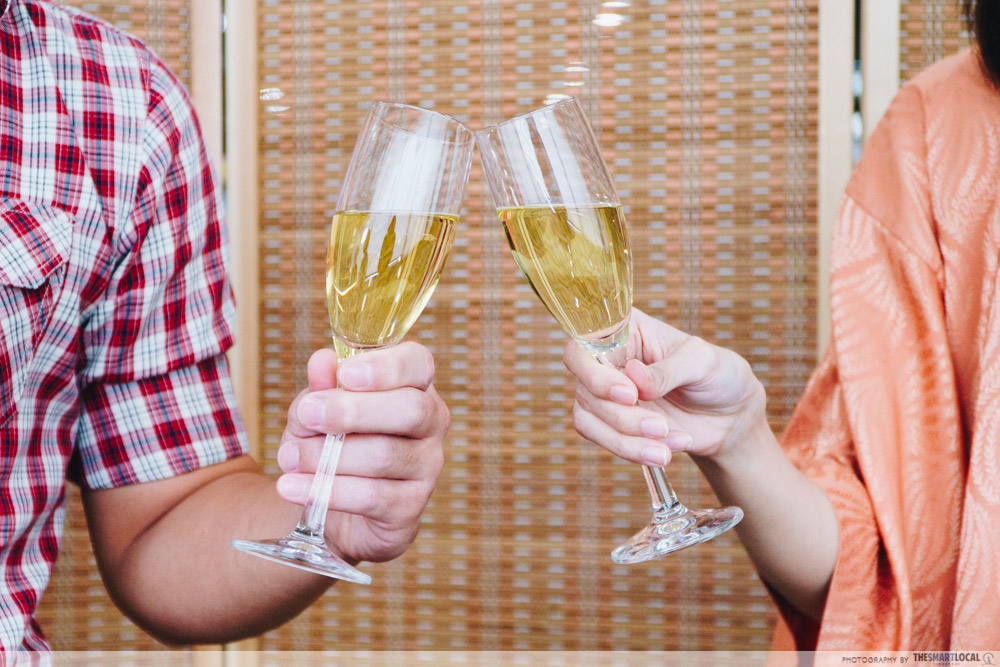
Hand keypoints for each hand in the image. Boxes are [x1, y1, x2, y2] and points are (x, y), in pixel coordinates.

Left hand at [275, 343, 447, 563]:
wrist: (334, 505)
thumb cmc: (334, 442)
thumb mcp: (319, 410)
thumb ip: (322, 387)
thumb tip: (322, 361)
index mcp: (414, 385)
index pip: (418, 364)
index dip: (386, 367)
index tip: (345, 373)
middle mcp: (431, 422)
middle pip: (410, 409)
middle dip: (353, 411)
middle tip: (308, 414)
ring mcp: (427, 466)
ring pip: (384, 455)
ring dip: (327, 456)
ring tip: (288, 457)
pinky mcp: (410, 506)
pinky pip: (372, 497)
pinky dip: (327, 491)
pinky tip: (293, 487)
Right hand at [564, 309, 764, 466]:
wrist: (732, 417)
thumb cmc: (719, 375)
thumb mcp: (703, 362)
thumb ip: (668, 369)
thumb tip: (634, 376)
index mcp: (625, 330)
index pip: (584, 345)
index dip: (595, 373)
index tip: (629, 394)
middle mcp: (609, 359)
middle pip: (585, 388)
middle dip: (622, 416)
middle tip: (660, 426)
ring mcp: (607, 393)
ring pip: (589, 418)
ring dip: (626, 439)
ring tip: (666, 445)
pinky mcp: (613, 424)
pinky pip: (604, 440)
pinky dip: (632, 450)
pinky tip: (664, 451)